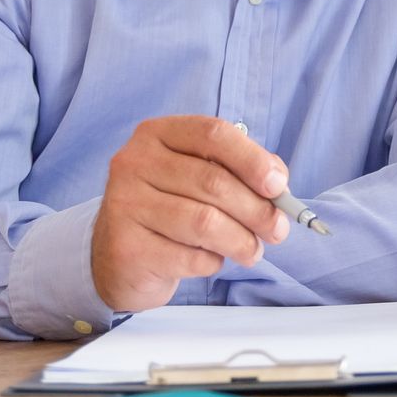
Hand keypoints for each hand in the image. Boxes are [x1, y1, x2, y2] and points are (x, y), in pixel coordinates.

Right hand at [91, 116, 290, 312]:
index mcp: (157, 134)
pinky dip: (212, 262)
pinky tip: (210, 260)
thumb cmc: (170, 209)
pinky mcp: (126, 248)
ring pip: (204, 222)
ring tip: (252, 250)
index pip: (212, 133)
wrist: (118, 257)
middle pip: (213, 182)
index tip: (278, 185)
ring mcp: (125, 205)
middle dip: (257, 210)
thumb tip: (277, 184)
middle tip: (278, 230)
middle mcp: (134, 162)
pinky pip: (189, 257)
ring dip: (241, 241)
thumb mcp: (200, 177)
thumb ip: (239, 171)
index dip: (252, 159)